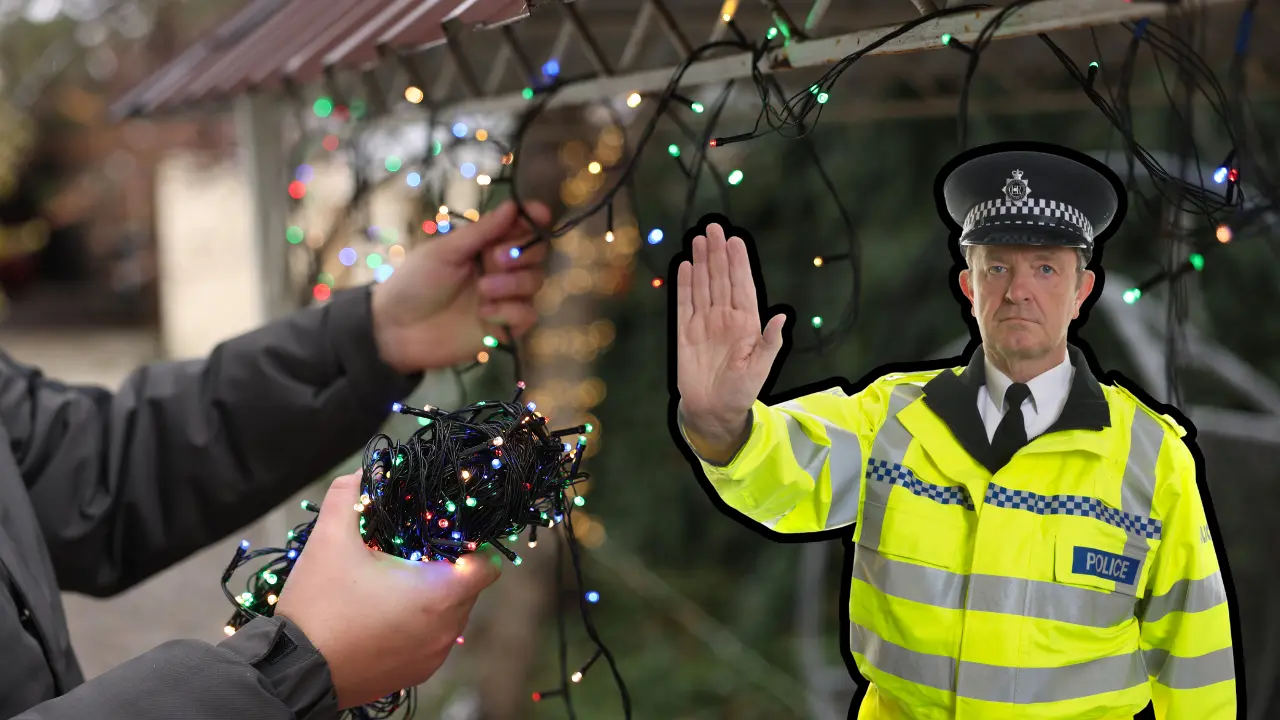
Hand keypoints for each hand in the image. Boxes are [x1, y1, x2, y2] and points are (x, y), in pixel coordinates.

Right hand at [274, 473, 500, 708]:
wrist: (292, 671)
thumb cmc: (319, 606)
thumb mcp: (329, 541)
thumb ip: (349, 497)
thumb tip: (362, 473)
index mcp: (439, 594)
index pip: (487, 566)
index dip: (474, 546)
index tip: (447, 534)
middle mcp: (446, 630)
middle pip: (468, 589)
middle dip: (447, 568)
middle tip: (413, 553)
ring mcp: (432, 657)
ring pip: (451, 616)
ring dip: (433, 598)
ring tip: (396, 582)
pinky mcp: (415, 674)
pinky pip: (432, 641)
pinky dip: (420, 625)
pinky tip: (386, 613)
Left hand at [371, 200, 551, 372]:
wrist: (396, 330)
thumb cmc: (414, 283)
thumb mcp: (444, 252)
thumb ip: (482, 232)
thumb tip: (513, 206)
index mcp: (484, 246)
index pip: (520, 228)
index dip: (533, 219)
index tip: (541, 214)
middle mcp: (499, 269)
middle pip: (536, 254)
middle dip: (522, 254)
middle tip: (494, 259)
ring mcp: (503, 298)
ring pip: (535, 283)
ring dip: (513, 284)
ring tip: (482, 291)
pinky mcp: (504, 327)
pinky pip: (527, 315)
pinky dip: (511, 311)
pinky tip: (485, 314)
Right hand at [676, 223, 785, 428]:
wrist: (713, 410)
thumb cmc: (740, 392)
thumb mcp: (760, 369)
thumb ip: (770, 342)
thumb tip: (781, 316)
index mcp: (746, 324)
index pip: (742, 286)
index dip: (738, 263)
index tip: (735, 240)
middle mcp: (725, 318)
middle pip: (721, 279)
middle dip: (718, 253)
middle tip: (713, 228)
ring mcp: (704, 323)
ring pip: (703, 286)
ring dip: (702, 263)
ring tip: (699, 239)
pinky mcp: (685, 333)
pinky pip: (685, 304)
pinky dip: (685, 285)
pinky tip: (686, 266)